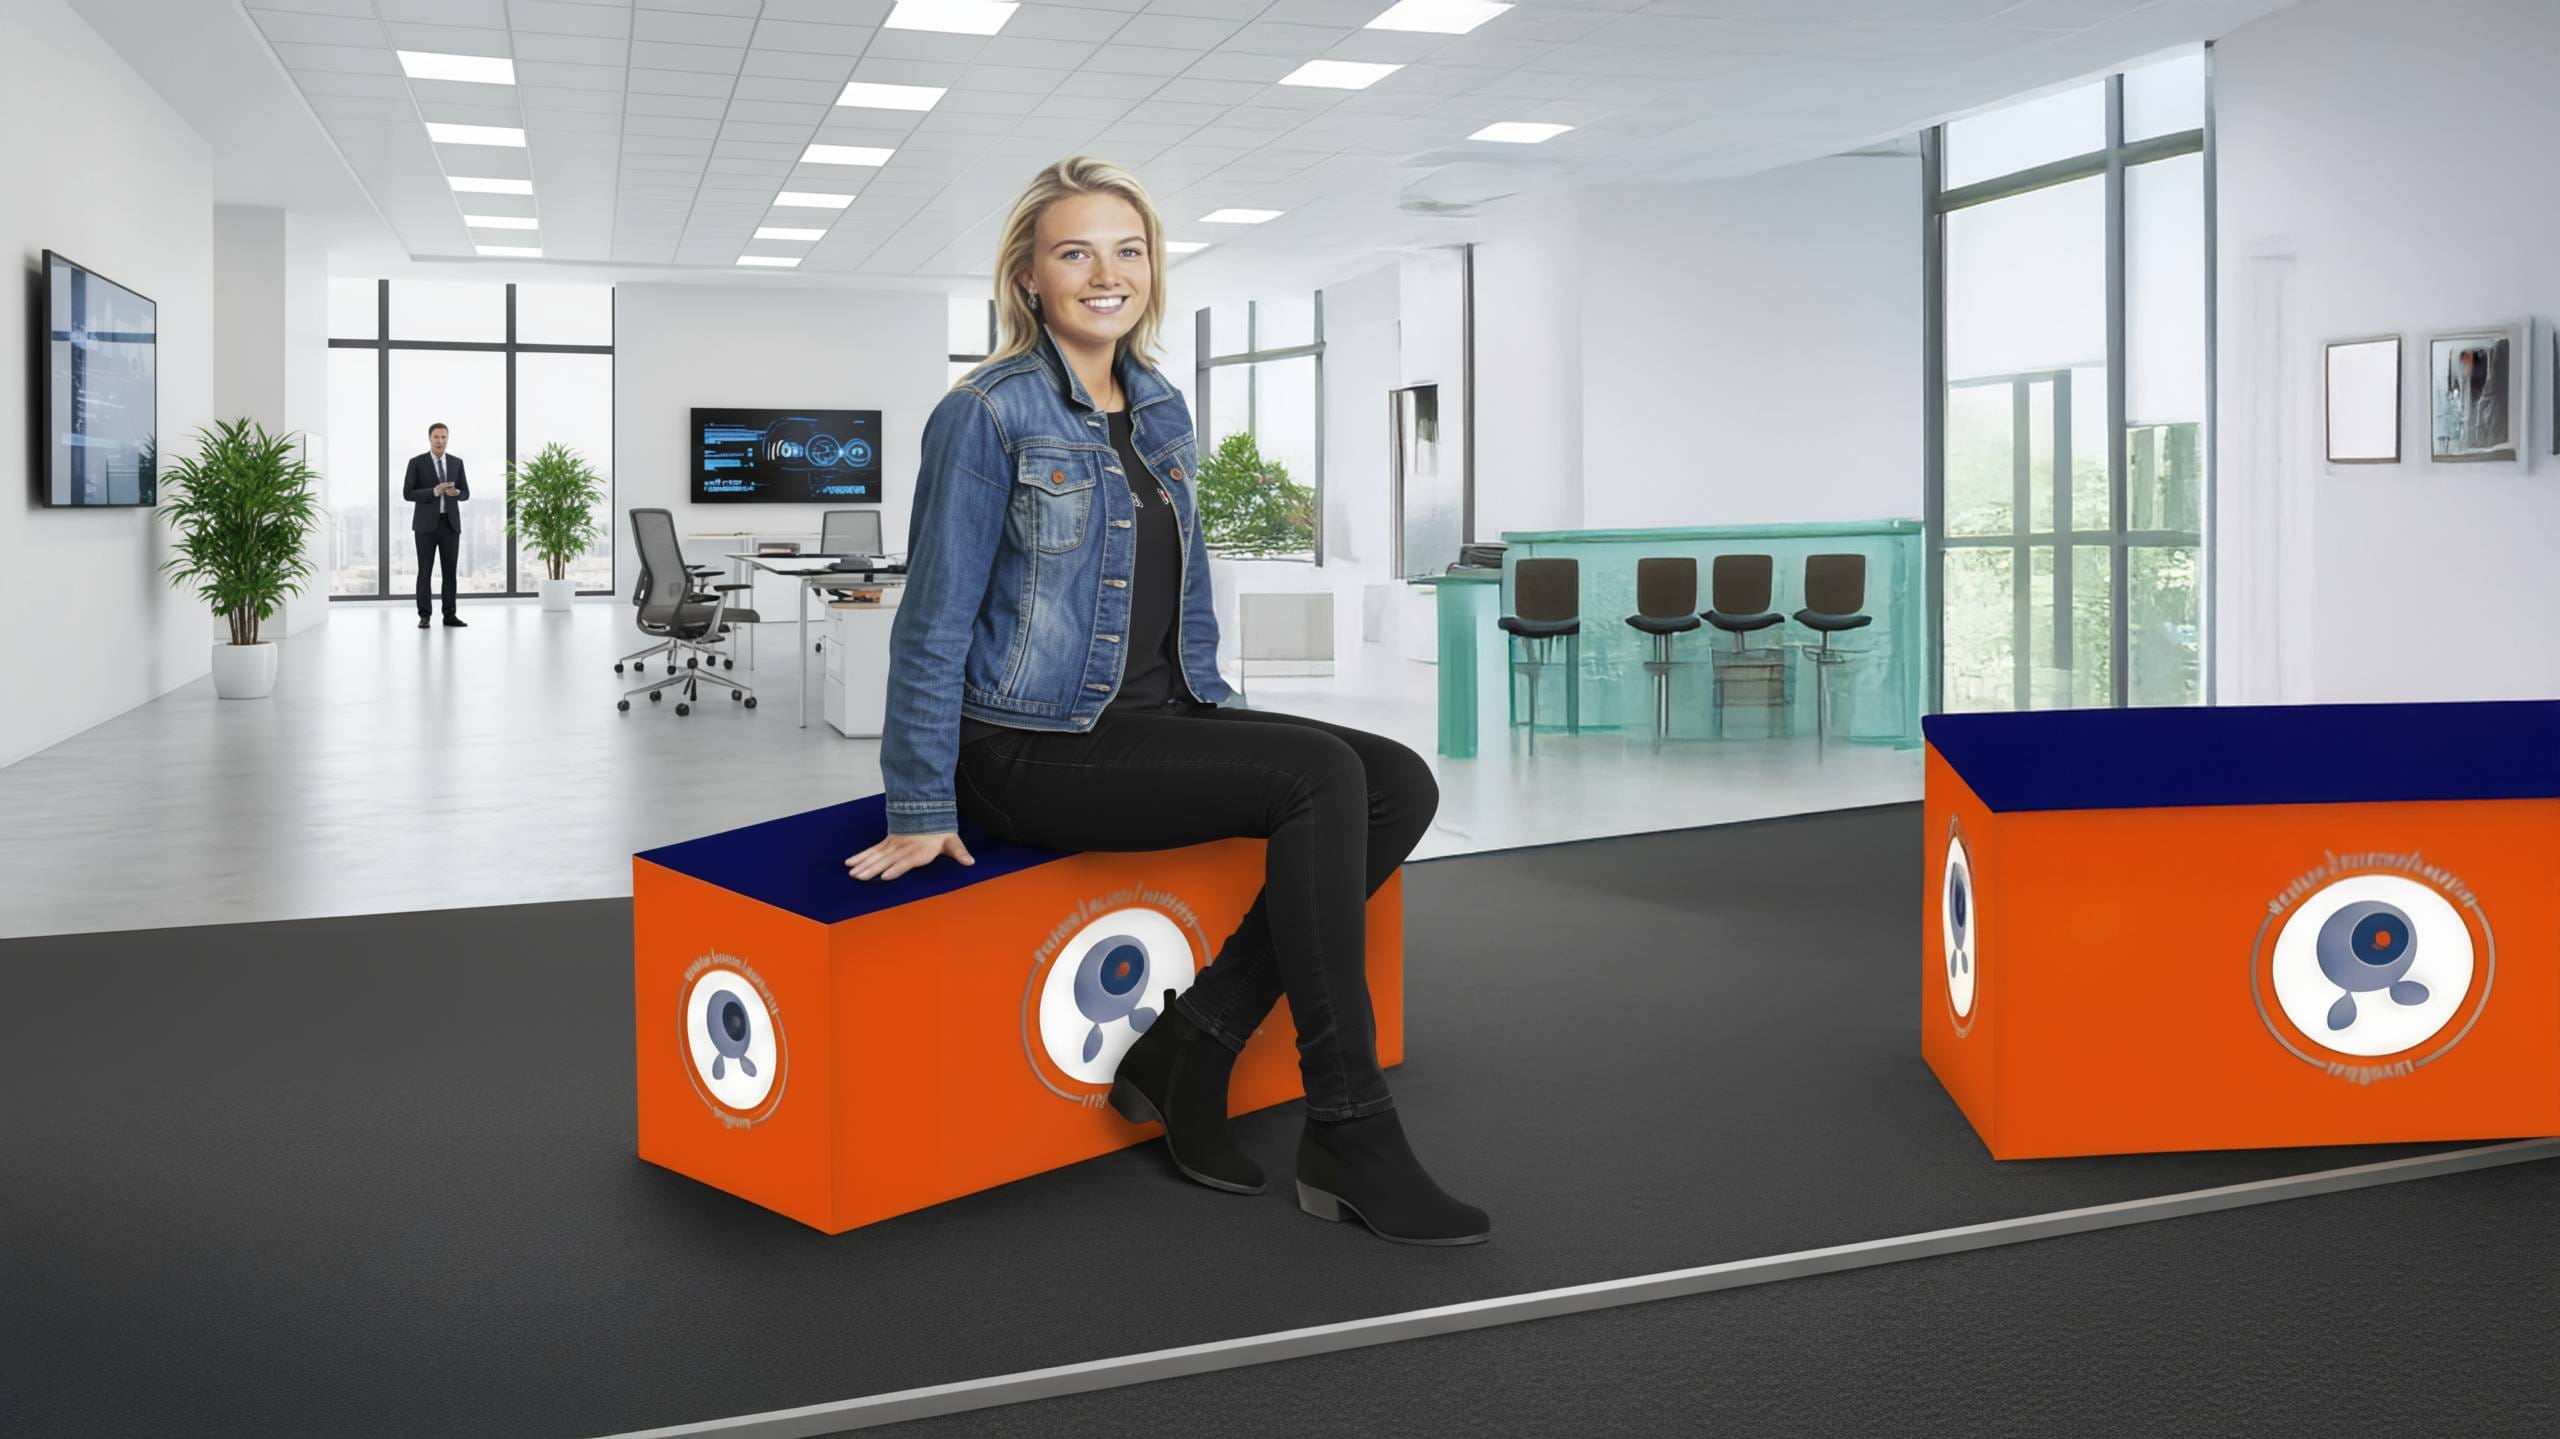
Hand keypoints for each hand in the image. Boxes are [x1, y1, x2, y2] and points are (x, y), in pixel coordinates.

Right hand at [846, 831, 972, 881]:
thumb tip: (970, 861)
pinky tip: (849, 862)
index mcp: (919, 850)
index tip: (885, 876)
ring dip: (863, 864)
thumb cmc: (940, 831)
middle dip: (872, 868)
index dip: (896, 868)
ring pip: (876, 855)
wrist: (928, 811)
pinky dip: (860, 856)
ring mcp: (893, 845)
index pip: (906, 860)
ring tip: (852, 872)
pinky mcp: (887, 843)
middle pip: (886, 860)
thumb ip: (959, 852)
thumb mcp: (952, 841)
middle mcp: (904, 848)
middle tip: (859, 877)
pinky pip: (872, 850)